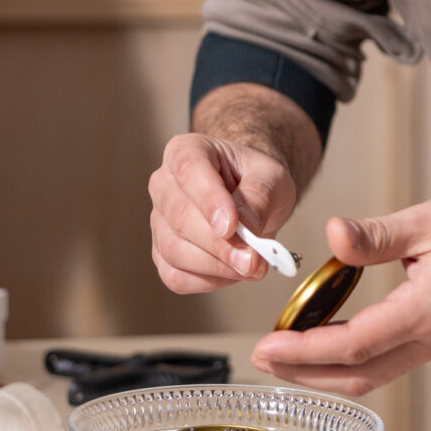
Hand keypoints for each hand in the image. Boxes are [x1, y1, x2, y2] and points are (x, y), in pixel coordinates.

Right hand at [149, 134, 297, 292]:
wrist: (252, 194)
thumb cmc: (257, 179)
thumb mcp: (272, 176)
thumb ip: (260, 196)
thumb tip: (247, 229)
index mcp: (186, 151)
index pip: (190, 172)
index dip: (209, 201)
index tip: (232, 226)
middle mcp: (164, 184)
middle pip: (180, 218)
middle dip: (219, 245)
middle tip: (252, 260)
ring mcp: (159, 221)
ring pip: (175, 250)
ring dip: (216, 266)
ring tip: (252, 266)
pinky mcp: (162, 253)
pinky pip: (176, 276)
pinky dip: (208, 280)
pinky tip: (234, 272)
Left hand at [250, 191, 430, 395]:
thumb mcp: (430, 219)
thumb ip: (377, 235)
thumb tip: (333, 234)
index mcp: (428, 308)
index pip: (355, 344)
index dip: (305, 350)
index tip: (268, 344)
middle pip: (357, 375)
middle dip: (304, 372)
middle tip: (262, 355)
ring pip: (372, 376)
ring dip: (325, 372)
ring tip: (287, 352)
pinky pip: (388, 363)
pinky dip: (351, 361)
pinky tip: (332, 342)